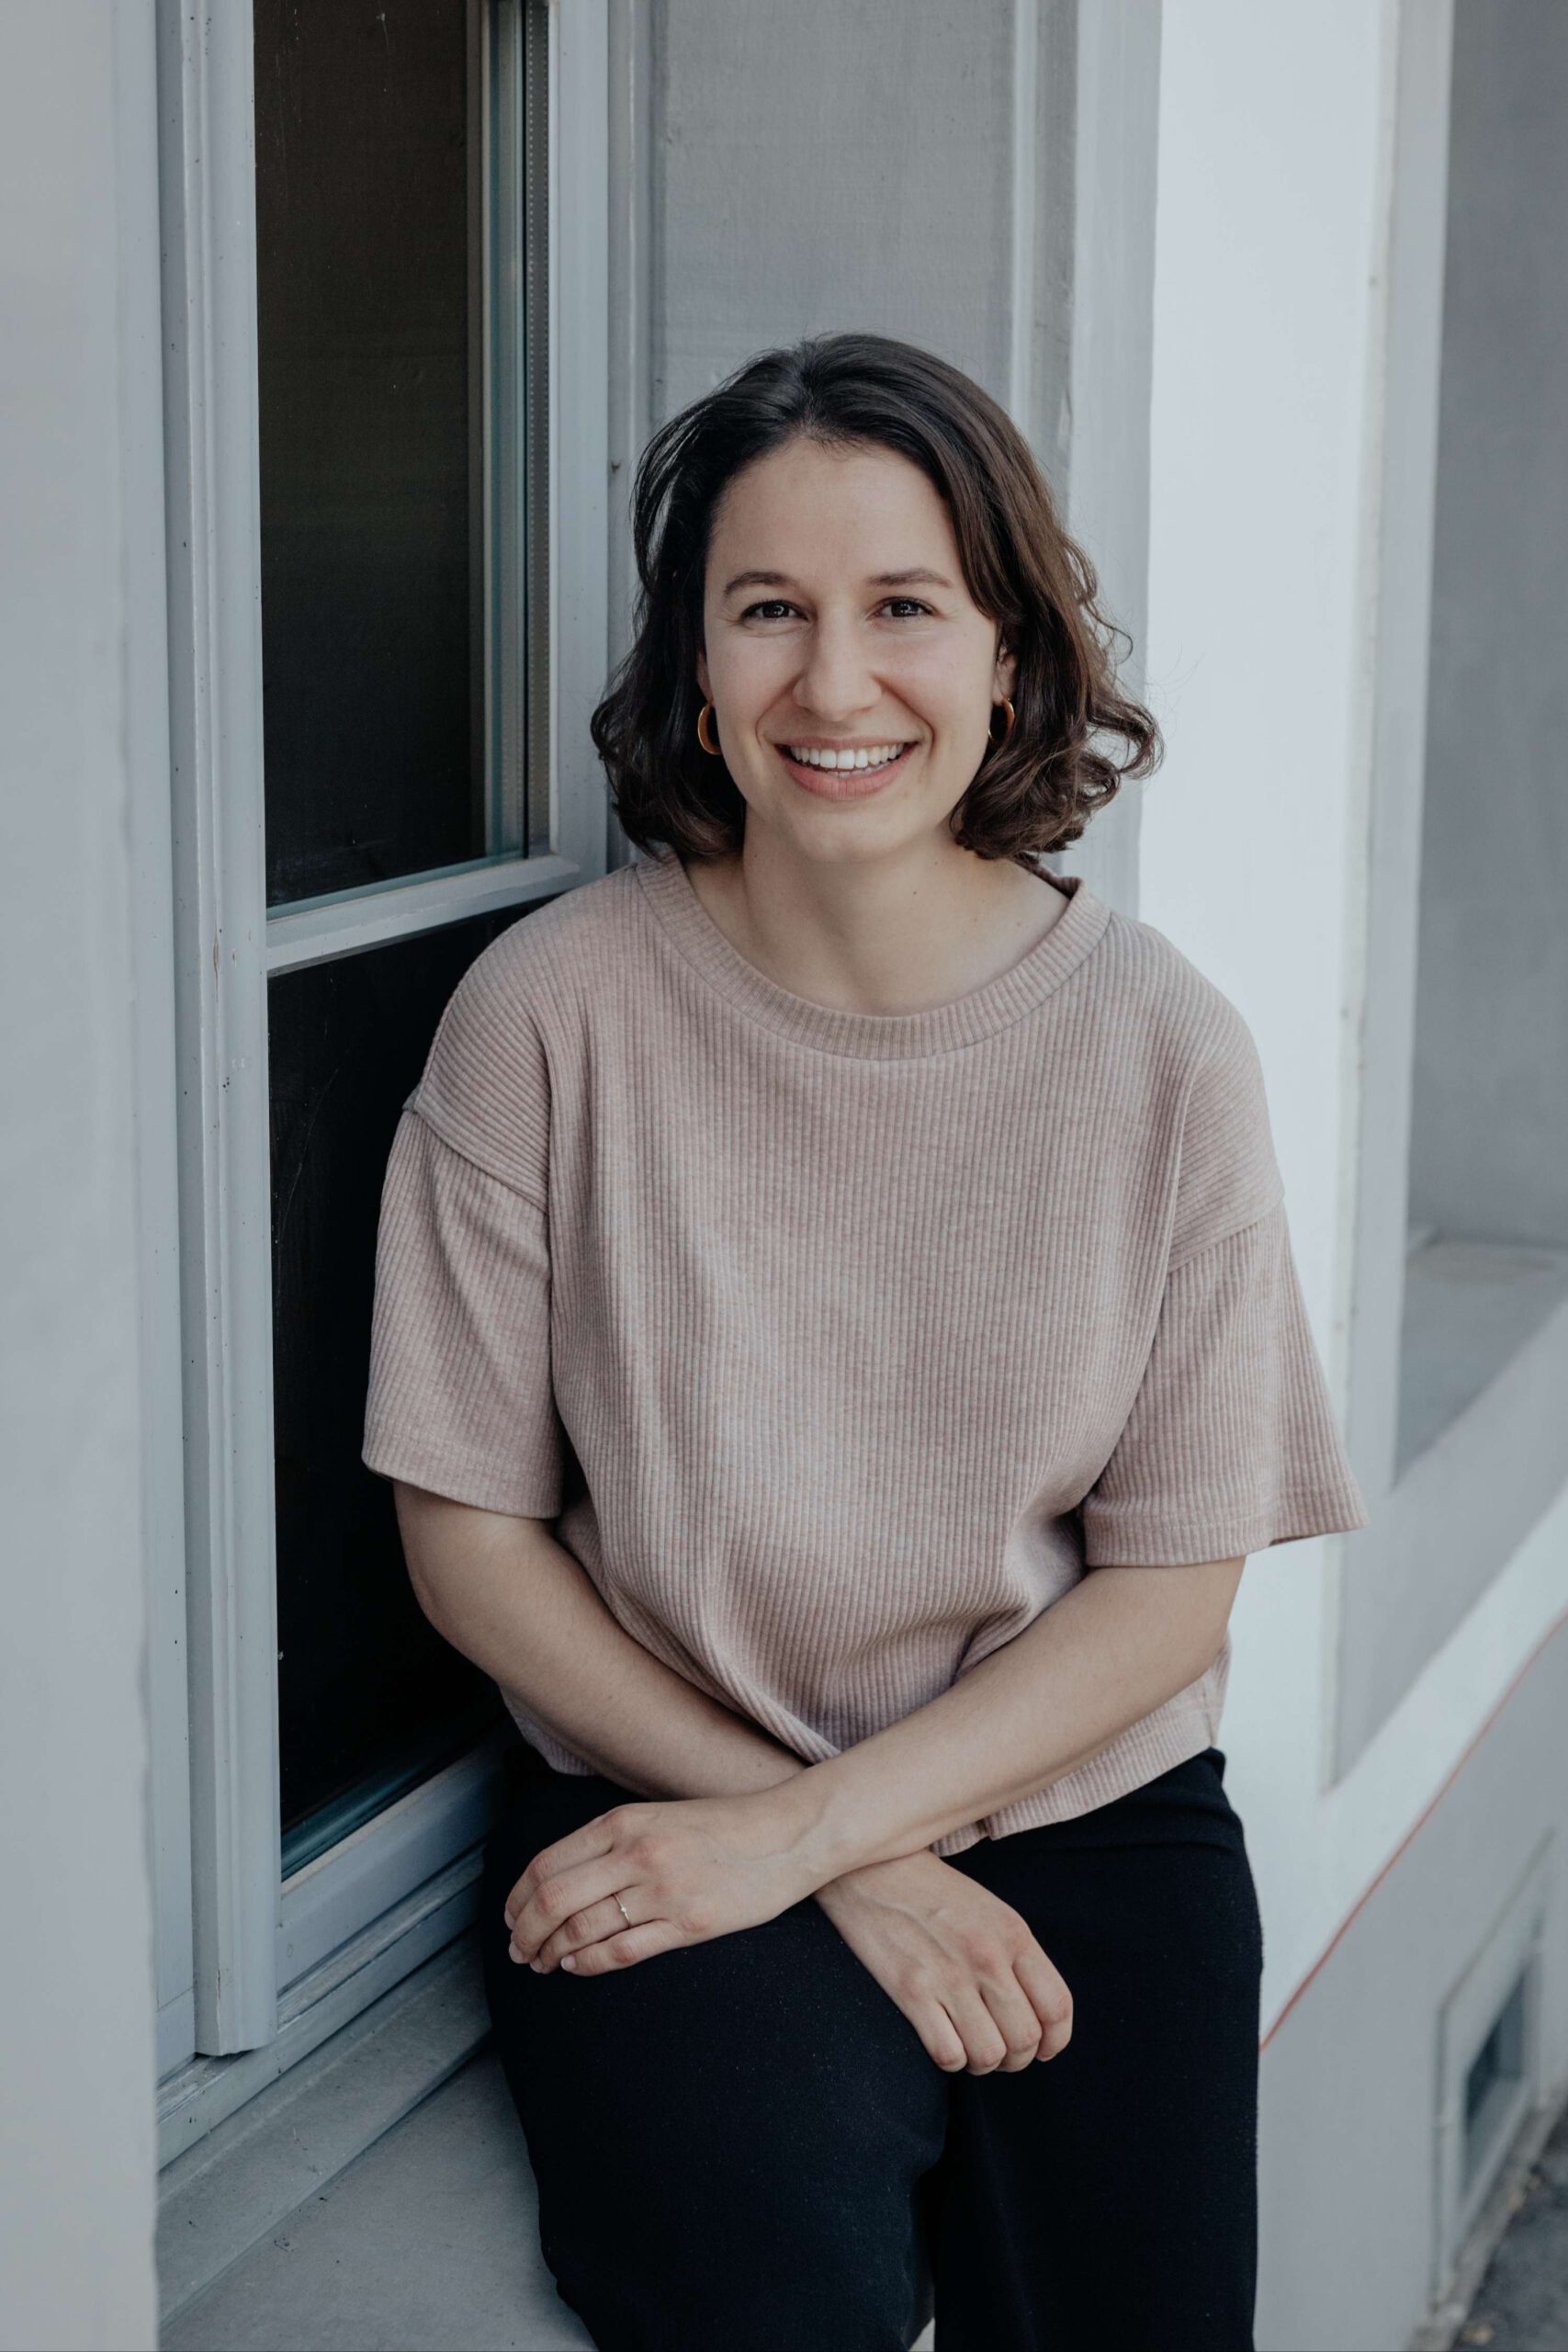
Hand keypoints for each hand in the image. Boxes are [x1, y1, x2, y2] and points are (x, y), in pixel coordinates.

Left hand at [504, 1787, 819, 1975]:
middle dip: (524, 1932)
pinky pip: (621, 1951)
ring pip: (581, 1930)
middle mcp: (636, 1854)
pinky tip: (575, 1967)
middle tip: (517, 1951)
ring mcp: (662, 1891)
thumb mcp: (657, 1816)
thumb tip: (559, 1878)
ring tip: (542, 1963)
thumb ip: (611, 1841)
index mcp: (624, 1823)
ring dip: (550, 1952)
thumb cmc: (722, 1825)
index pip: (547, 1864)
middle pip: (553, 1900)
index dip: (517, 1897)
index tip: (509, 1917)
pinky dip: (587, 1963)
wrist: (788, 1834)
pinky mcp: (688, 1924)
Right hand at [814, 1849, 1072, 2074]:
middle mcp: (986, 1955)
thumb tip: (1036, 2014)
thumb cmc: (932, 1891)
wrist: (870, 1866)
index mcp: (1012, 1933)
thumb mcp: (989, 1909)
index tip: (1043, 2050)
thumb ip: (1015, 1956)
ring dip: (983, 2063)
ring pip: (989, 2054)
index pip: (1056, 2006)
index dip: (1054, 2041)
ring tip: (970, 2047)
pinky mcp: (910, 1990)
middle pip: (1025, 2039)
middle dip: (1016, 2059)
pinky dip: (950, 2060)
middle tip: (999, 2050)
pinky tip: (942, 2040)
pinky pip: (948, 2054)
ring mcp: (948, 1975)